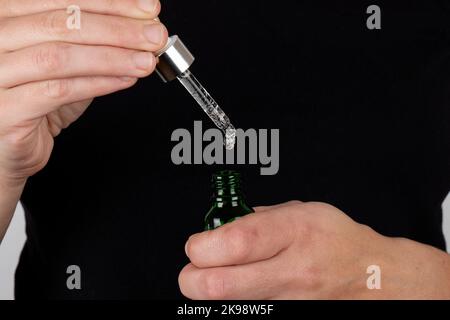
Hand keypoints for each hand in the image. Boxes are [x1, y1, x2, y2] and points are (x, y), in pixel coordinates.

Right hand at [0, 0, 166, 184]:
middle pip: (64, 23)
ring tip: (145, 61)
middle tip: (154, 36)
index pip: (64, 0)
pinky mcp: (5, 108)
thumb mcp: (66, 64)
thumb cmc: (34, 101)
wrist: (7, 145)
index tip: (147, 10)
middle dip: (119, 29)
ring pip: (61, 56)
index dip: (112, 3)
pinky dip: (98, 84)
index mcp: (7, 17)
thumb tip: (140, 30)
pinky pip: (58, 91)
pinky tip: (124, 80)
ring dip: (113, 57)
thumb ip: (94, 44)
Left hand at [180, 201, 449, 298]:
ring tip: (224, 278)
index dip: (203, 246)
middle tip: (196, 269)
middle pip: (220, 286)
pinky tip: (246, 292)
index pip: (236, 242)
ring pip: (229, 306)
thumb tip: (217, 227)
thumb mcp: (299, 211)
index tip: (197, 245)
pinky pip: (248, 313)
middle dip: (193, 279)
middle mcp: (293, 271)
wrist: (372, 277)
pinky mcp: (292, 317)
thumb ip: (256, 218)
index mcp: (293, 232)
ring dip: (214, 293)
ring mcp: (293, 302)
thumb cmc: (335, 240)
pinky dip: (236, 304)